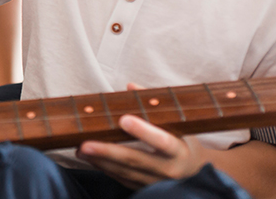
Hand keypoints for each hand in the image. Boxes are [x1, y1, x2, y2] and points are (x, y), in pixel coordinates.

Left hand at [77, 114, 205, 188]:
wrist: (195, 174)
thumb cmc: (183, 143)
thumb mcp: (177, 125)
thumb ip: (153, 105)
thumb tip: (131, 86)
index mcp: (179, 151)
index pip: (162, 140)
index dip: (143, 130)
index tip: (123, 119)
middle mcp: (169, 170)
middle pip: (135, 160)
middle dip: (107, 152)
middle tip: (85, 144)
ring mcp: (157, 183)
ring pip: (125, 172)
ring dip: (100, 161)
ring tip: (80, 149)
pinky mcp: (146, 189)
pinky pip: (123, 179)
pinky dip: (105, 169)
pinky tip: (92, 159)